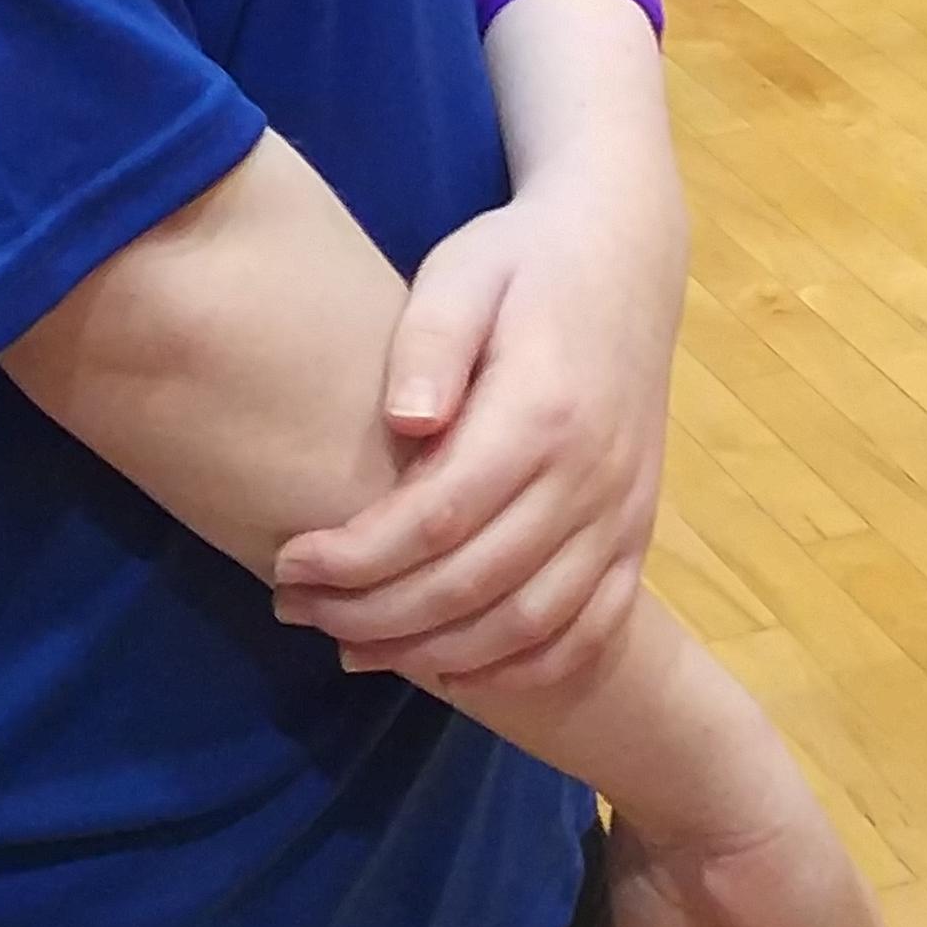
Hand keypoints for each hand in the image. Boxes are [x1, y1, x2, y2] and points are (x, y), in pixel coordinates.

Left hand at [272, 164, 674, 699]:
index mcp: (542, 412)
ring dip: (436, 654)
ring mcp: (622, 512)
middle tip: (296, 609)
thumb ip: (431, 341)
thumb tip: (405, 420)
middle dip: (374, 615)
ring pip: (529, 624)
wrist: (623, 257)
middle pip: (475, 585)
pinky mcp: (638, 533)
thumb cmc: (520, 264)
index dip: (357, 557)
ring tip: (353, 648)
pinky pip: (591, 630)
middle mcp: (591, 476)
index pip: (438, 518)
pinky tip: (451, 670)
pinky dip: (523, 668)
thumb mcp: (462, 272)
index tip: (288, 562)